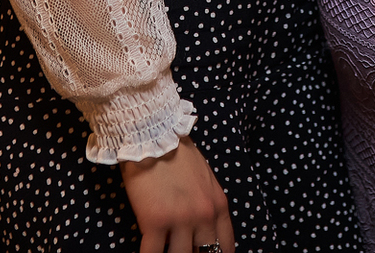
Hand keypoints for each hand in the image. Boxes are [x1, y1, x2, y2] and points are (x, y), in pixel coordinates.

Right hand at [119, 138, 233, 252]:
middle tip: (185, 251)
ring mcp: (180, 220)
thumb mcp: (205, 180)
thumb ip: (207, 205)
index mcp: (219, 206)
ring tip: (166, 249)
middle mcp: (204, 215)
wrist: (153, 134)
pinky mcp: (154, 221)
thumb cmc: (177, 154)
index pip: (226, 246)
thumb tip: (203, 230)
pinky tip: (149, 252)